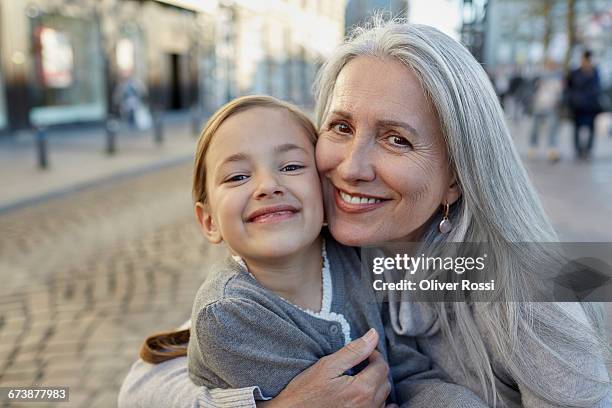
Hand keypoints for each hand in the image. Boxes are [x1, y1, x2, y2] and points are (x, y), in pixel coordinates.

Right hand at [257, 329, 391, 407]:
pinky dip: (380, 403)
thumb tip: (373, 335)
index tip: (362, 353)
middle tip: (360, 364)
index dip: (373, 355)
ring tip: (359, 379)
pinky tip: (370, 398)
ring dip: (376, 385)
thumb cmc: (305, 392)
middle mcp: (367, 406)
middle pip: (385, 382)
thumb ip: (354, 351)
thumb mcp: (327, 366)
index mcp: (361, 389)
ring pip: (383, 397)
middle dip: (376, 369)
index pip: (382, 367)